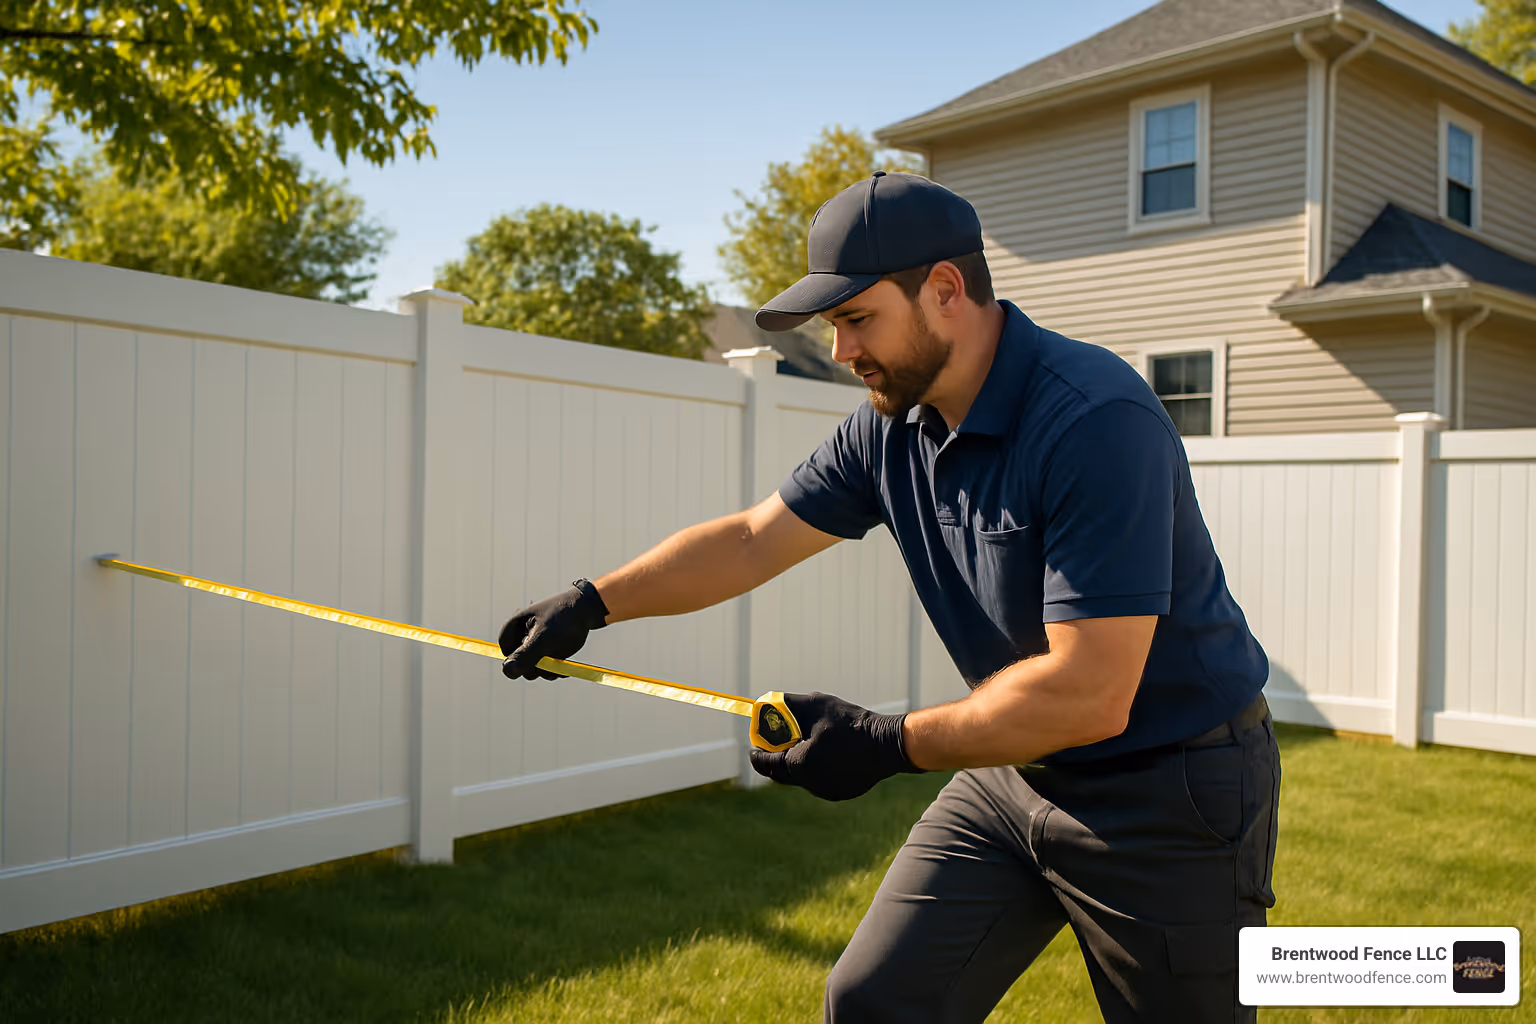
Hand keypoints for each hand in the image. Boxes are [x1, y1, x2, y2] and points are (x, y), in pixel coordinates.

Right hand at [498, 580, 608, 679]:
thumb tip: (506, 671)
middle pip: (519, 665)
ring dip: (547, 670)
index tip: (533, 660)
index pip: (506, 653)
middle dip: (536, 667)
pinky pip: (546, 668)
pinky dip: (555, 669)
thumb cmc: (564, 618)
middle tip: (550, 659)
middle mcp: (522, 636)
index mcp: (514, 627)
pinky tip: (565, 663)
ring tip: (560, 659)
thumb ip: (525, 655)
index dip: (518, 661)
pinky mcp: (548, 650)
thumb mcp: (544, 638)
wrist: (588, 610)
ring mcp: (536, 644)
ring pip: (534, 669)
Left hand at [748, 691, 921, 800]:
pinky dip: (816, 768)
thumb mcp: (815, 705)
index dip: (758, 753)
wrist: (887, 743)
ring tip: (805, 743)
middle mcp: (810, 784)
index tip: (754, 746)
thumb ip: (787, 704)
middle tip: (778, 743)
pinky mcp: (840, 792)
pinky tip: (826, 752)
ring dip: (797, 763)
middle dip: (777, 757)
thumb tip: (766, 702)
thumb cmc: (849, 722)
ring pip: (801, 778)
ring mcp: (826, 791)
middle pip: (782, 774)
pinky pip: (819, 781)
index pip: (767, 764)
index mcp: (799, 765)